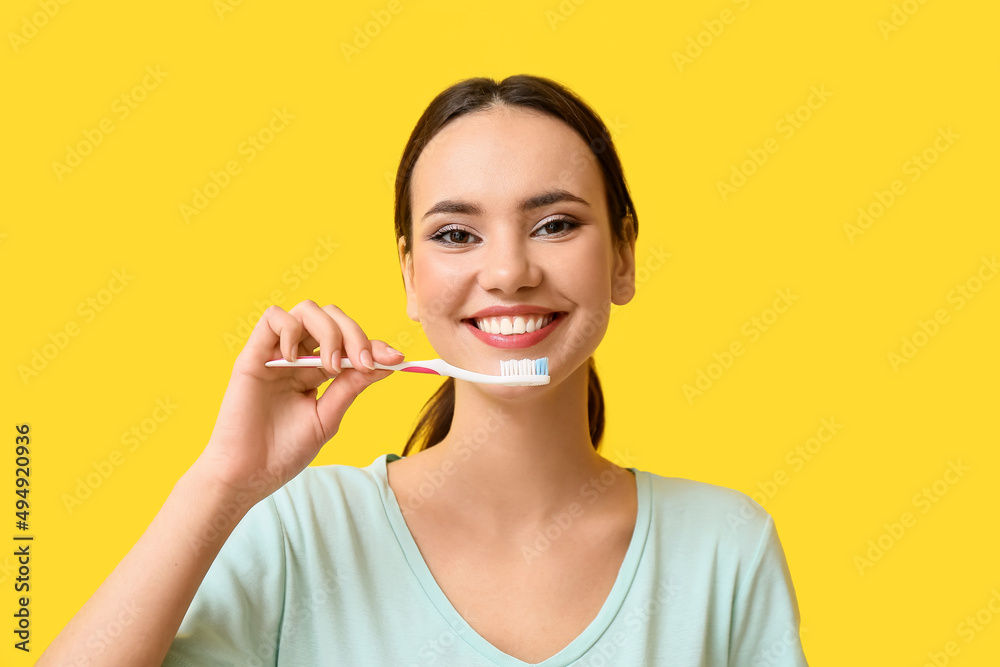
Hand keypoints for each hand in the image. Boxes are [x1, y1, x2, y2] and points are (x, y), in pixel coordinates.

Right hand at [193, 300, 402, 504]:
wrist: (249, 474)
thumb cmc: (285, 451)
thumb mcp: (328, 417)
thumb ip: (351, 386)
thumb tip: (385, 363)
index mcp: (317, 371)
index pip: (350, 342)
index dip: (374, 344)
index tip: (396, 358)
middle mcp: (299, 357)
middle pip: (332, 318)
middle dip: (355, 334)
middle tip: (363, 362)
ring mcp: (276, 353)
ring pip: (307, 310)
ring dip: (329, 331)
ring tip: (330, 366)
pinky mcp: (253, 355)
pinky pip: (273, 318)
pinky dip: (292, 330)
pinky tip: (295, 360)